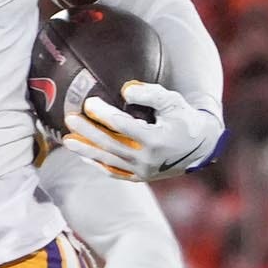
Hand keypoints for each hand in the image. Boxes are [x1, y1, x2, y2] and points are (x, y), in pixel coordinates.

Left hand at [64, 81, 223, 180]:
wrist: (200, 148)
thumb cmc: (184, 119)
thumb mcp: (172, 101)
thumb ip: (150, 93)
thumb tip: (125, 90)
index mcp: (156, 140)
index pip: (123, 126)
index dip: (104, 114)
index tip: (89, 103)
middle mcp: (148, 159)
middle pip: (111, 145)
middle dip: (88, 132)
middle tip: (70, 119)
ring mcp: (143, 171)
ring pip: (109, 161)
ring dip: (86, 150)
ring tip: (67, 141)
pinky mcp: (140, 177)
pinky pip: (114, 172)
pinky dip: (98, 164)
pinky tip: (84, 155)